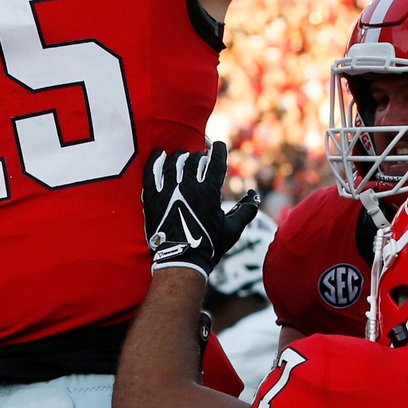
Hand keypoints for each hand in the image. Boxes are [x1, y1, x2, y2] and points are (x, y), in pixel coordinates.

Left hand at [144, 143, 261, 275]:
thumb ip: (246, 211)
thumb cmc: (208, 247)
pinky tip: (160, 155)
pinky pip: (152, 171)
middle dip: (199, 156)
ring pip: (174, 162)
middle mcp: (189, 186)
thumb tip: (255, 197)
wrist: (181, 262)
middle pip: (194, 159)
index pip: (216, 161)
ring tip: (182, 157)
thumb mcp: (232, 230)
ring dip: (180, 156)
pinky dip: (156, 160)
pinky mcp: (153, 197)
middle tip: (200, 158)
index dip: (219, 150)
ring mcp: (169, 190)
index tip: (218, 145)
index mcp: (209, 192)